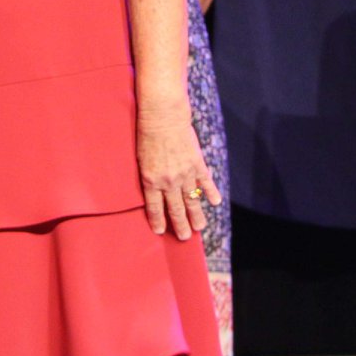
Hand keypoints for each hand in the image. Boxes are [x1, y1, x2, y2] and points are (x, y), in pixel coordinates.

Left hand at [136, 111, 219, 240]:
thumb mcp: (141, 159)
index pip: (155, 208)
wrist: (163, 117)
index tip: (161, 232)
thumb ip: (149, 176)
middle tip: (184, 238)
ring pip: (192, 201)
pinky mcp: (197, 164)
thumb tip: (153, 191)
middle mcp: (169, 182)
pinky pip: (206, 183)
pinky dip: (211, 193)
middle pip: (175, 209)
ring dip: (196, 216)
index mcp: (151, 180)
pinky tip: (215, 203)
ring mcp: (185, 174)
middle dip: (180, 226)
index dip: (158, 221)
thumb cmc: (146, 135)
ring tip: (199, 228)